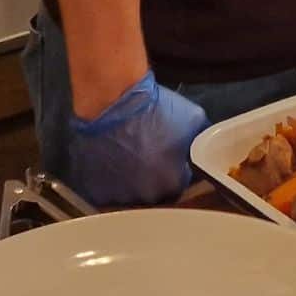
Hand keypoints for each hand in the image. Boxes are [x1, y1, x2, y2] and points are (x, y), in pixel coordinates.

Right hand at [66, 71, 207, 207]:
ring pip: (129, 193)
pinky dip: (109, 179)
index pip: (179, 185)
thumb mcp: (193, 118)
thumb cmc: (153, 108)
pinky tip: (111, 159)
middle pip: (155, 193)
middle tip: (147, 154)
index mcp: (172, 182)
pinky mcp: (95, 189)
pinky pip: (106, 191)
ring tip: (127, 154)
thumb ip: (199, 139)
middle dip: (153, 177)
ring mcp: (119, 195)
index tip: (168, 157)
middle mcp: (147, 195)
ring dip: (130, 179)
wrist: (113, 99)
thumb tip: (200, 145)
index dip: (174, 169)